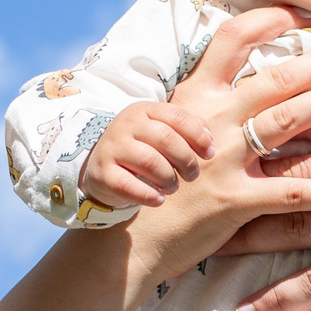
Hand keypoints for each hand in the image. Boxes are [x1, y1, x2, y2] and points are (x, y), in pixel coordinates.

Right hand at [81, 101, 212, 210]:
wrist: (101, 166)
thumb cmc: (142, 148)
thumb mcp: (161, 132)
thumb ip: (188, 130)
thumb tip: (209, 141)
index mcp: (144, 111)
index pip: (177, 116)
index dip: (198, 136)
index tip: (208, 154)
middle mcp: (126, 124)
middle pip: (166, 139)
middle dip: (186, 160)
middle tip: (191, 176)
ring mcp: (112, 148)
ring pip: (149, 161)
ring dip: (169, 179)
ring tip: (172, 187)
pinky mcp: (103, 173)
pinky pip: (128, 185)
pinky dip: (149, 195)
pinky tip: (158, 200)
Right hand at [119, 8, 310, 286]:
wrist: (128, 235)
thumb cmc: (151, 181)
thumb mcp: (167, 130)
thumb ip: (203, 106)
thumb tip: (245, 87)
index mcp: (195, 97)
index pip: (232, 40)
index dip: (270, 20)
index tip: (305, 14)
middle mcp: (211, 120)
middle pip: (276, 78)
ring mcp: (223, 159)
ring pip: (287, 120)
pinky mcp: (235, 201)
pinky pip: (292, 193)